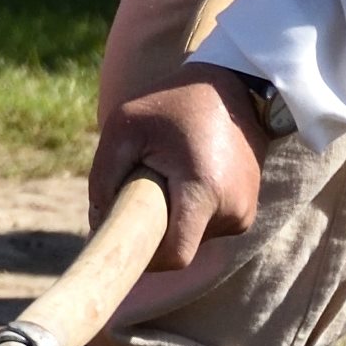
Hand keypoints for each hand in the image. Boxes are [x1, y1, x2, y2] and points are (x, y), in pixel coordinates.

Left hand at [93, 72, 268, 275]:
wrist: (236, 86)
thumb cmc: (173, 103)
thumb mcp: (124, 126)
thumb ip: (102, 177)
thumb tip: (98, 224)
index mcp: (203, 191)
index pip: (174, 257)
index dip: (144, 258)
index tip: (124, 240)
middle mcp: (232, 209)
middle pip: (179, 246)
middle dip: (154, 228)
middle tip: (142, 187)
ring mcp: (245, 212)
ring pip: (192, 237)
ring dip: (172, 217)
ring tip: (170, 173)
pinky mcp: (247, 210)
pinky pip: (207, 226)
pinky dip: (189, 211)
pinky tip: (187, 176)